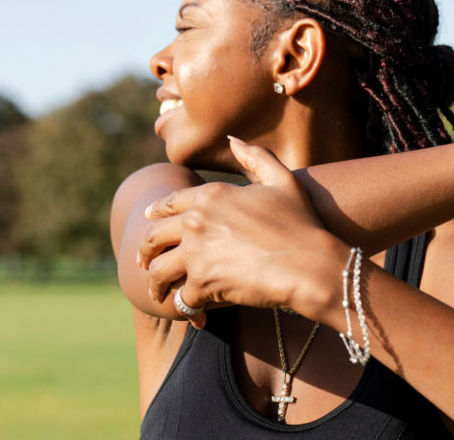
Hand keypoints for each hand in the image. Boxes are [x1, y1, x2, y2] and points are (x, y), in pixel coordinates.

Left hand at [137, 136, 343, 327]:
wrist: (310, 264)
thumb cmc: (301, 223)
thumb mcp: (283, 180)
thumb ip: (255, 157)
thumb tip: (232, 139)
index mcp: (211, 195)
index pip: (168, 203)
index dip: (155, 212)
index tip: (148, 220)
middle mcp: (196, 222)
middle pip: (154, 237)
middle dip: (145, 250)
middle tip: (143, 261)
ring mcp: (196, 253)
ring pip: (159, 270)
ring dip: (156, 283)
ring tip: (158, 292)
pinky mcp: (202, 284)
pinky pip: (181, 298)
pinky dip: (186, 308)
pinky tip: (193, 314)